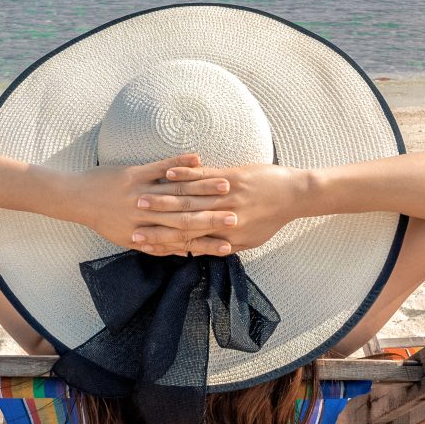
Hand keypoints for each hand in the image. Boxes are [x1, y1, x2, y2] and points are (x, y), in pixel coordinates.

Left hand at [65, 155, 233, 256]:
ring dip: (203, 187)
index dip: (207, 243)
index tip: (230, 243)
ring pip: (177, 192)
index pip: (182, 241)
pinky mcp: (133, 176)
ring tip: (227, 184)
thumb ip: (155, 246)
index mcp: (145, 235)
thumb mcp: (129, 239)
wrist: (76, 199)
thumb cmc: (104, 220)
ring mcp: (140, 195)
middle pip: (185, 218)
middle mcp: (145, 217)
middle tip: (237, 216)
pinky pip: (159, 168)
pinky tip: (198, 158)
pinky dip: (179, 164)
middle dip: (213, 217)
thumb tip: (181, 251)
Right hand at [133, 157, 311, 254]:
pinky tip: (168, 173)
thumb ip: (225, 245)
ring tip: (139, 196)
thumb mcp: (249, 240)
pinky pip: (204, 175)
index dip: (161, 240)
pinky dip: (185, 174)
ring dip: (163, 196)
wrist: (294, 195)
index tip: (138, 239)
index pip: (186, 239)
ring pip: (189, 197)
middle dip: (153, 218)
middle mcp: (224, 216)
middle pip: (182, 219)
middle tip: (130, 219)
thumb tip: (199, 251)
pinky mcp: (232, 176)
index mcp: (226, 235)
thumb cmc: (271, 219)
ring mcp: (227, 195)